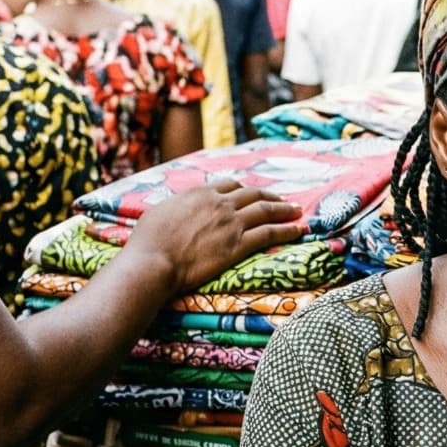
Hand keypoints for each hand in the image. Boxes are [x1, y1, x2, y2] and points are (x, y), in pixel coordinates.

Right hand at [124, 181, 303, 295]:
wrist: (153, 261)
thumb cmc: (148, 241)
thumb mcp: (160, 211)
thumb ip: (178, 206)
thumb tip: (180, 208)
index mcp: (200, 192)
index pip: (230, 184)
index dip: (245, 188)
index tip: (253, 193)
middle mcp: (220, 203)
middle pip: (253, 194)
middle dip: (271, 196)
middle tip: (284, 200)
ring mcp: (231, 223)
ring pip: (266, 211)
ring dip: (285, 210)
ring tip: (298, 211)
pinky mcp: (238, 245)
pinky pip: (270, 233)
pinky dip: (287, 230)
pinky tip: (298, 231)